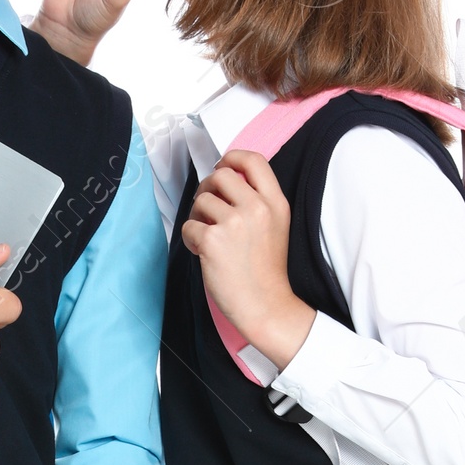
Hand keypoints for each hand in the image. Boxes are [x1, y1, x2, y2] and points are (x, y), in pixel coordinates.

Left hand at [180, 150, 313, 367]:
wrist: (266, 306)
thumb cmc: (266, 271)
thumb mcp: (275, 226)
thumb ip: (257, 201)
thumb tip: (225, 179)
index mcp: (275, 202)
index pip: (252, 160)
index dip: (232, 158)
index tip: (222, 167)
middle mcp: (256, 207)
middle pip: (220, 175)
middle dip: (208, 189)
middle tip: (208, 210)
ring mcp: (234, 223)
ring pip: (201, 200)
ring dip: (198, 217)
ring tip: (209, 239)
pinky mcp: (213, 240)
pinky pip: (189, 226)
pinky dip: (191, 240)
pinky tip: (205, 254)